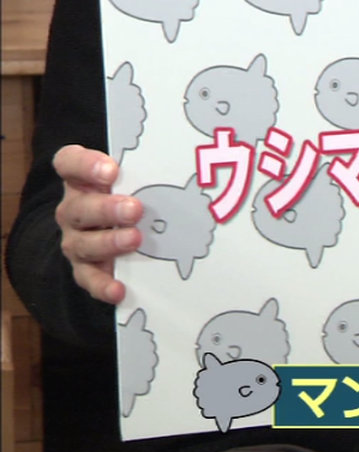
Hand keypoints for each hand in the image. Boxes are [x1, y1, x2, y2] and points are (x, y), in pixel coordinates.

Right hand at [53, 145, 141, 303]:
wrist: (120, 227)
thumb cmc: (135, 195)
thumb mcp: (139, 179)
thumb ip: (152, 173)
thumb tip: (196, 175)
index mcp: (82, 179)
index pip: (69, 163)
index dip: (85, 165)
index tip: (112, 170)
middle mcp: (74, 209)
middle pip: (77, 208)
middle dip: (106, 209)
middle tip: (135, 209)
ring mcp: (77, 239)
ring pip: (82, 244)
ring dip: (109, 242)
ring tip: (135, 239)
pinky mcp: (85, 268)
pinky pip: (89, 279)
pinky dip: (102, 285)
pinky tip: (119, 289)